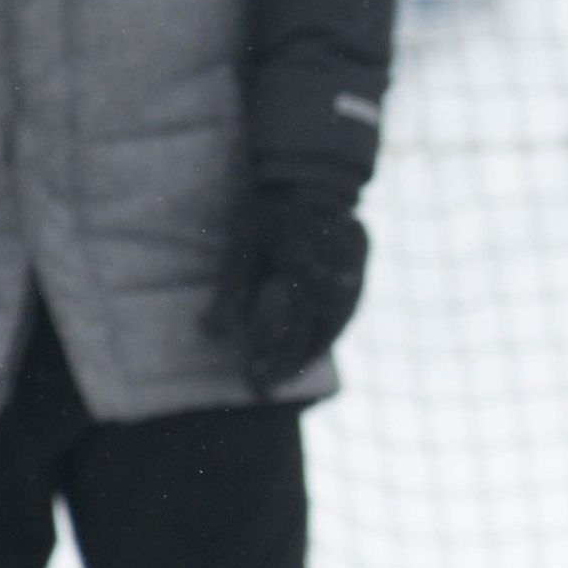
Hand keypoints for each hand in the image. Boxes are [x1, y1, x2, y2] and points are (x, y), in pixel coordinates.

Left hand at [207, 188, 367, 397]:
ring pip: (334, 327)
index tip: (253, 383)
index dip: (269, 360)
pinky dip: (331, 332)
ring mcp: (351, 275)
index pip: (284, 329)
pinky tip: (317, 344)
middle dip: (288, 365)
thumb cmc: (267, 212)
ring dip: (311, 353)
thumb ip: (228, 292)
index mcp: (299, 270)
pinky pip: (348, 311)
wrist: (313, 178)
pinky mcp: (360, 271)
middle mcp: (330, 277)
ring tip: (291, 373)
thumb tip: (208, 335)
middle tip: (268, 388)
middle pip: (311, 335)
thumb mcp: (240, 246)